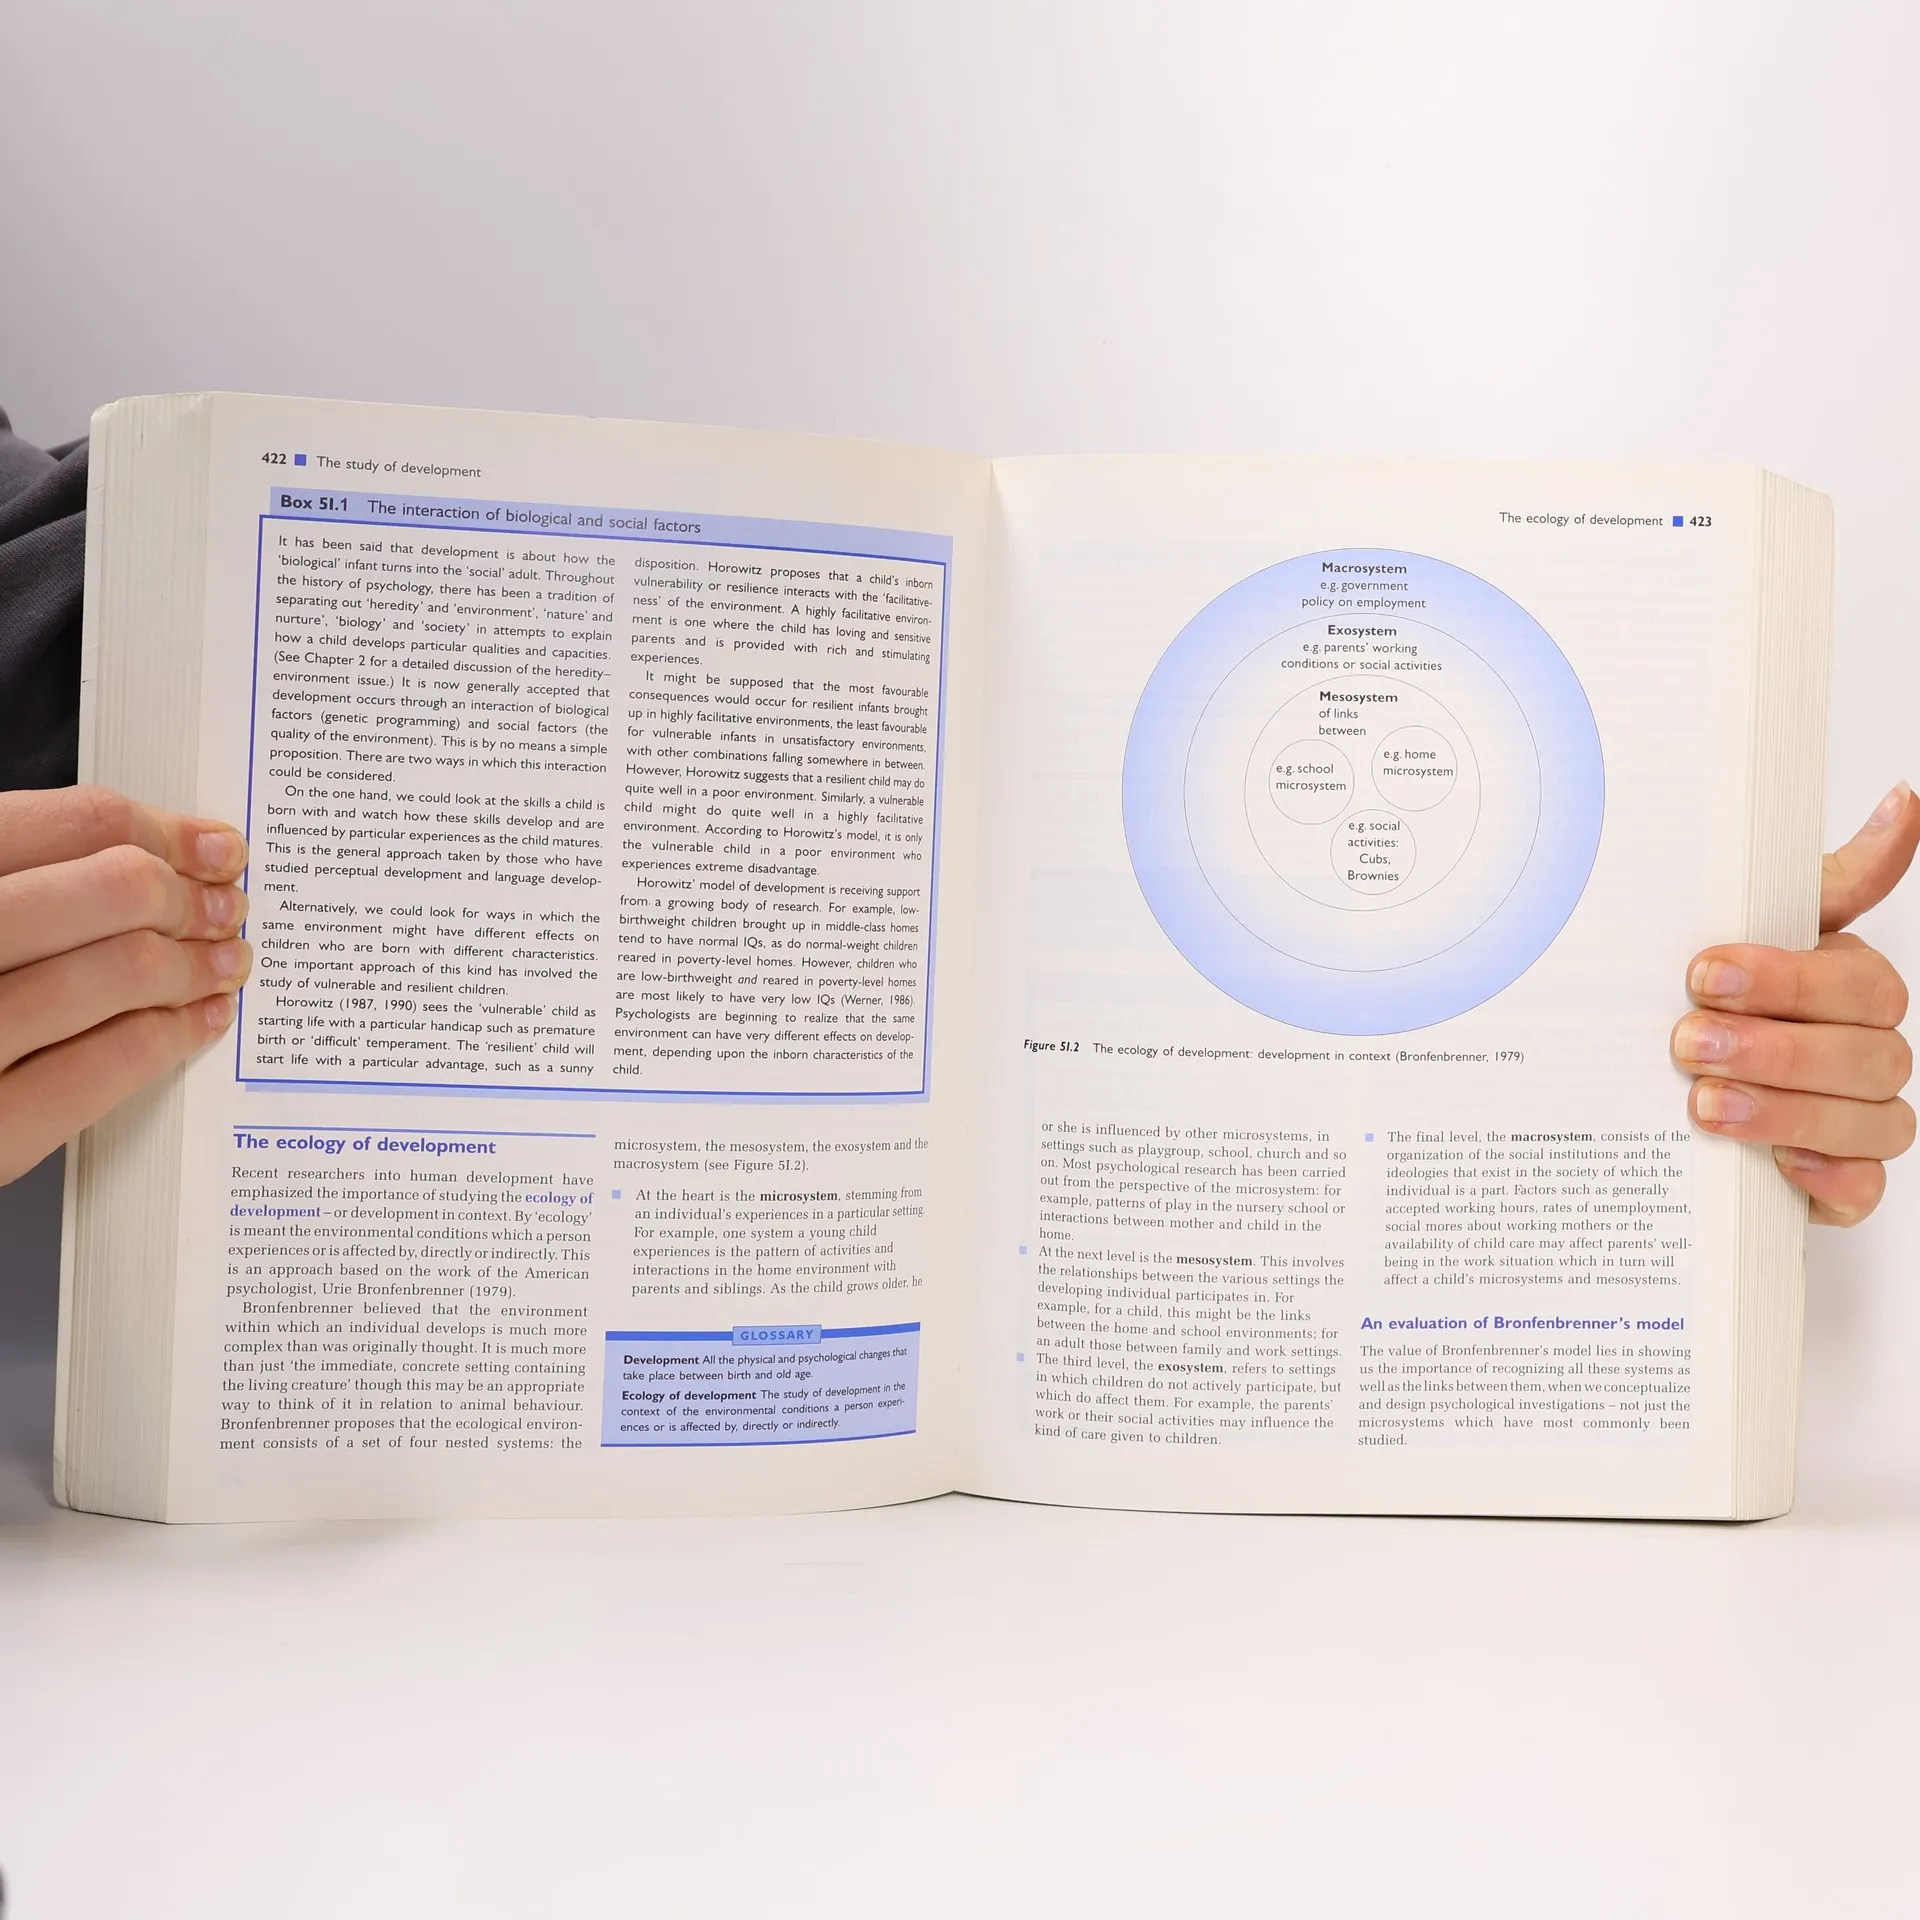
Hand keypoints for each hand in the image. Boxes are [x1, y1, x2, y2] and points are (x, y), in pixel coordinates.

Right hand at [0, 786, 249, 1185]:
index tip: (212, 847)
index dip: (163, 831)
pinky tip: (198, 1021)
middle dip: (190, 897)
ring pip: (124, 970)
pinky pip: (107, 1064)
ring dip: (197, 965)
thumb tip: (157, 852)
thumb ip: (33, 880)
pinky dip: (172, 1036)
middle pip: (115, 887)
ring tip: (224, 964)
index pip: (73, 823)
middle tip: (225, 909)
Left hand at [1673, 782, 1917, 1224]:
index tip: (1703, 973)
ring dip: (1784, 1112)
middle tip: (1689, 1041)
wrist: (1674, 1087)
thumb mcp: (1760, 929)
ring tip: (1704, 1103)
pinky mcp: (1838, 1184)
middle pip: (1863, 1054)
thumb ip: (1834, 879)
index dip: (1785, 979)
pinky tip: (1778, 1167)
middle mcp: (1869, 1053)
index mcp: (1854, 988)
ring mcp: (1860, 1120)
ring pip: (1866, 1122)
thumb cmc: (1727, 996)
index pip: (1856, 982)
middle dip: (1772, 1048)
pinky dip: (1827, 1180)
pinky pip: (1862, 1192)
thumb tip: (1906, 801)